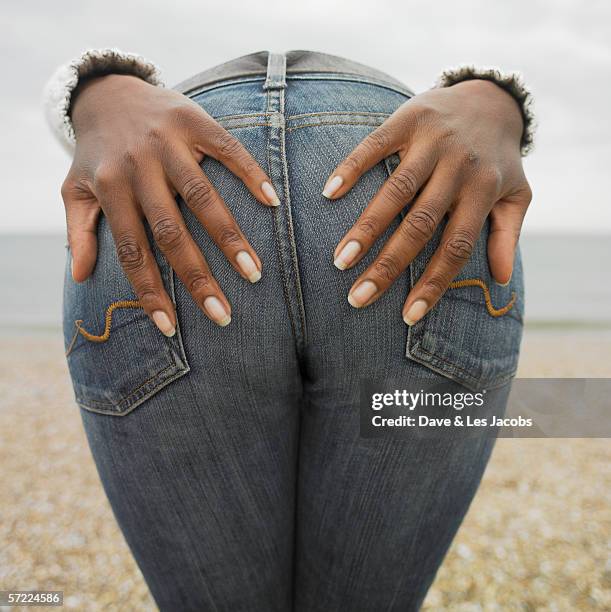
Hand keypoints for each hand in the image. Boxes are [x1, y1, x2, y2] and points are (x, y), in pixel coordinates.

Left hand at [62, 74, 279, 332]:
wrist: (109, 91)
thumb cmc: (96, 151)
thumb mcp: (74, 188)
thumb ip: (78, 230)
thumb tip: (79, 277)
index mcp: (110, 188)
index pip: (132, 250)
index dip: (149, 292)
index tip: (170, 329)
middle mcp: (138, 167)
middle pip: (171, 231)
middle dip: (198, 277)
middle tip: (223, 314)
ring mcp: (168, 142)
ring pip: (202, 197)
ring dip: (230, 237)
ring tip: (254, 273)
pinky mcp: (195, 122)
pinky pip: (228, 150)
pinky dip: (251, 175)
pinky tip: (272, 202)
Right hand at [323, 79, 531, 324]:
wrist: (491, 97)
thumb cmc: (499, 158)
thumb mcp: (517, 194)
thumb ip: (508, 234)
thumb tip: (502, 280)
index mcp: (483, 191)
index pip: (457, 247)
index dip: (433, 283)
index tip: (408, 316)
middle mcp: (458, 167)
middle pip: (420, 224)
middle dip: (388, 265)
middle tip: (358, 296)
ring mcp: (432, 141)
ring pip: (396, 190)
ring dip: (366, 227)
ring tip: (340, 259)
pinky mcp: (408, 119)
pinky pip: (375, 145)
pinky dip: (352, 168)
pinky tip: (329, 194)